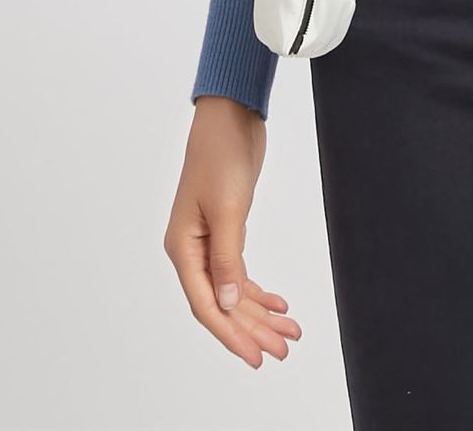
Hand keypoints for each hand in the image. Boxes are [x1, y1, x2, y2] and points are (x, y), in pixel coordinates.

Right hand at [166, 96, 302, 368]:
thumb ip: (226, 258)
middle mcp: (192, 249)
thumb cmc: (221, 155)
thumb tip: (226, 304)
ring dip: (259, 312)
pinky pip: (239, 272)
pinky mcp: (226, 230)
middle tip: (283, 349)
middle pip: (222, 303)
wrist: (230, 116)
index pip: (207, 305)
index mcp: (182, 247)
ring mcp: (209, 241)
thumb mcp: (227, 208)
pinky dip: (258, 290)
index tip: (256, 356)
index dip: (231, 334)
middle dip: (252, 329)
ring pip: (233, 290)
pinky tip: (278, 303)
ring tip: (289, 332)